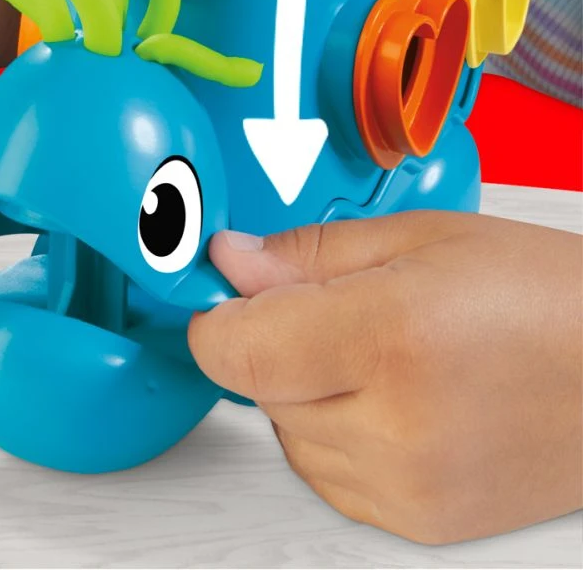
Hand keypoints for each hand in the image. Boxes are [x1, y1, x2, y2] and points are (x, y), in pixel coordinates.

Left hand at [188, 211, 582, 543]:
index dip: (216, 317)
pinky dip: (337, 434)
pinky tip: (392, 397)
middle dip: (272, 343)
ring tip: (380, 354)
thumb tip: (229, 264)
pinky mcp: (421, 523)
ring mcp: (410, 487)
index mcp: (391, 338)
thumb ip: (307, 255)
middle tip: (336, 308)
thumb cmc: (545, 298)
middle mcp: (396, 428)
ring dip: (305, 390)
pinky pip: (327, 474)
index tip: (228, 293)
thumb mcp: (419, 239)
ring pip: (287, 435)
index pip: (237, 352)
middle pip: (257, 390)